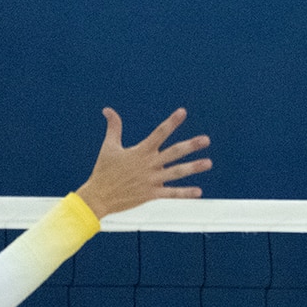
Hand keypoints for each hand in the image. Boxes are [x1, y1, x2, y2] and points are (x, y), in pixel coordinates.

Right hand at [76, 108, 210, 217]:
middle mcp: (148, 164)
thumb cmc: (103, 170)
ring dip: (193, 168)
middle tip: (206, 139)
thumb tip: (108, 110)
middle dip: (190, 145)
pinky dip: (184, 193)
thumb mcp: (108, 147)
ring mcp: (151, 180)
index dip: (171, 122)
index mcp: (140, 151)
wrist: (98, 196)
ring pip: (176, 172)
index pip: (159, 133)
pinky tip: (199, 192)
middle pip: (173, 152)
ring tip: (208, 163)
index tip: (182, 112)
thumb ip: (114, 128)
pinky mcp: (151, 194)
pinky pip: (171, 193)